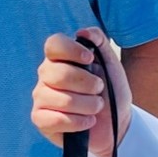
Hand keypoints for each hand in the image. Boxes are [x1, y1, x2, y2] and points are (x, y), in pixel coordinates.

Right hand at [32, 26, 133, 156]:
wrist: (116, 124)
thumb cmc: (110, 93)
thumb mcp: (111, 64)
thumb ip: (99, 42)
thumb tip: (83, 32)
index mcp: (60, 59)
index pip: (53, 44)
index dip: (71, 50)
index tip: (90, 59)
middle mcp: (46, 76)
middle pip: (58, 73)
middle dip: (87, 83)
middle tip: (99, 89)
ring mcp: (41, 97)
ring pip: (61, 99)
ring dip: (87, 105)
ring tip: (96, 107)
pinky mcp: (40, 120)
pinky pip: (54, 119)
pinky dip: (78, 122)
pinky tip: (87, 121)